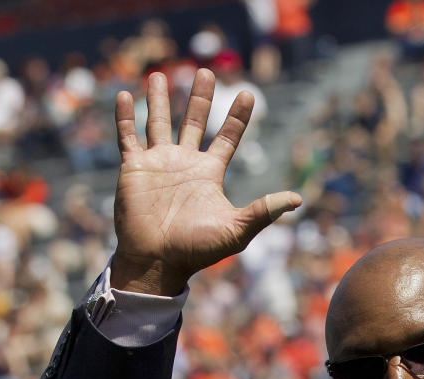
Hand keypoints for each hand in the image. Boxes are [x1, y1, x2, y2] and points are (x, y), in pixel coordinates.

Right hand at [110, 69, 300, 294]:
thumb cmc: (197, 249)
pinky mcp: (133, 168)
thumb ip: (263, 211)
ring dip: (160, 99)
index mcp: (209, 174)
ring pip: (159, 122)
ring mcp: (158, 163)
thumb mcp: (236, 229)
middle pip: (195, 121)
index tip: (249, 94)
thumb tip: (297, 199)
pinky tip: (126, 96)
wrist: (158, 261)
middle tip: (208, 71)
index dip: (238, 117)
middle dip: (201, 98)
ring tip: (159, 74)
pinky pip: (128, 137)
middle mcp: (184, 163)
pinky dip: (125, 117)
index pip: (227, 138)